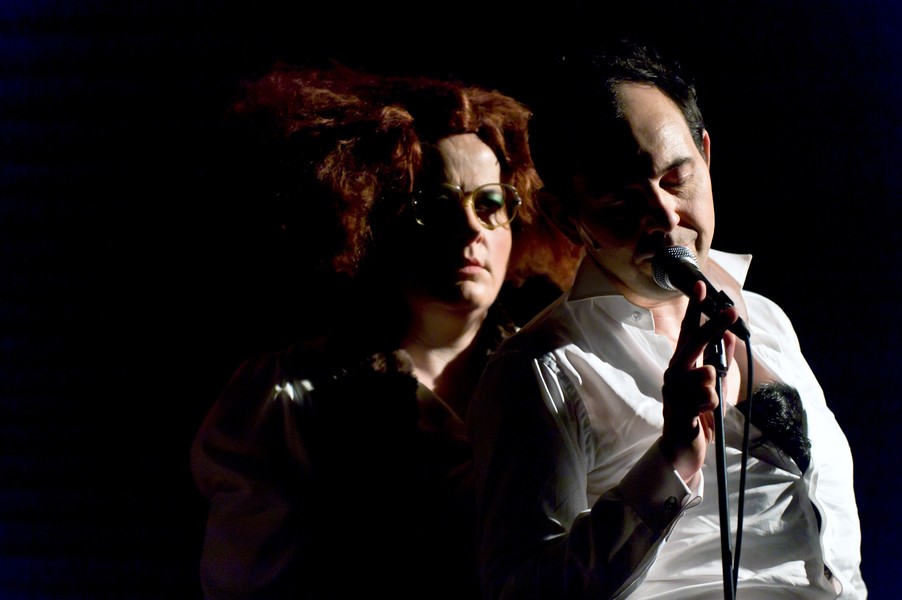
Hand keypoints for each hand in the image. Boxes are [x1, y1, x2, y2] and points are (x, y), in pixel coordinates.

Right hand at [660, 280, 738, 482]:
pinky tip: (702, 416)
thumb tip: (729, 335)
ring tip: (706, 402)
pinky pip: (706, 399)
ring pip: (704, 375)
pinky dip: (711, 406)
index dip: (695, 310)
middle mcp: (673, 374)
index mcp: (680, 366)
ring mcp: (673, 392)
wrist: (681, 449)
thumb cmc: (696, 414)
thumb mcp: (713, 385)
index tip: (702, 287)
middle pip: (693, 343)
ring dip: (713, 387)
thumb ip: (719, 360)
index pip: (687, 332)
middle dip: (714, 327)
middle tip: (731, 312)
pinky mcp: (680, 410)